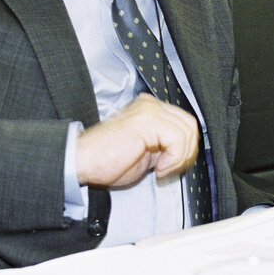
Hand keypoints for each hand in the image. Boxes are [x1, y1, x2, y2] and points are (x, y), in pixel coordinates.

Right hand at [76, 93, 198, 187]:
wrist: (83, 160)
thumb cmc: (106, 160)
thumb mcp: (146, 151)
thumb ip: (165, 145)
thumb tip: (186, 152)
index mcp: (150, 109)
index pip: (185, 123)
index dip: (185, 149)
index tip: (171, 167)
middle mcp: (150, 104)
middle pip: (190, 125)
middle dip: (186, 153)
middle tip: (168, 170)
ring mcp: (149, 110)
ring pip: (187, 131)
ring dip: (179, 158)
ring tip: (161, 170)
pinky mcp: (147, 120)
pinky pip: (178, 139)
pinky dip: (173, 159)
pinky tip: (158, 168)